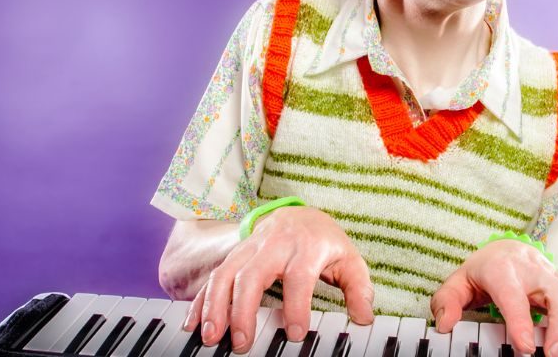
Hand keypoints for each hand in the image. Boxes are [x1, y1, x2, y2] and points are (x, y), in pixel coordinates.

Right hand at [183, 206, 373, 350]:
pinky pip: (213, 276)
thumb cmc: (324, 243)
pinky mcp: (234, 256)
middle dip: (243, 310)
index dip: (296, 304)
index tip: (294, 332)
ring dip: (214, 306)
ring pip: (226, 274)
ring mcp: (249, 249)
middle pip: (252, 274)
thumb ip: (358, 289)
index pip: (299, 276)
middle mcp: (274, 246)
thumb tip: (364, 317)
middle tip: (242, 343)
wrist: (300, 215)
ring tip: (211, 336)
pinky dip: (201, 300)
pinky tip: (193, 323)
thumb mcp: (349, 260)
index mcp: (305, 247)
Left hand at [430, 239, 557, 356]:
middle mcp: (530, 268)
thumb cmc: (481, 272)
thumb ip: (446, 302)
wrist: (503, 250)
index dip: (521, 321)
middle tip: (553, 356)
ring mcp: (551, 272)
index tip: (526, 348)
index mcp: (500, 269)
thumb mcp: (456, 284)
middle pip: (557, 290)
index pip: (513, 294)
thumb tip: (445, 325)